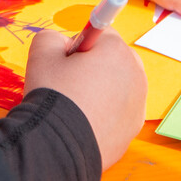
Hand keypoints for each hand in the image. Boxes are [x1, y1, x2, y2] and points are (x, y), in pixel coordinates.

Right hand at [24, 29, 145, 170]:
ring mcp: (138, 104)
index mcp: (117, 51)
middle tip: (69, 84)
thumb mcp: (41, 51)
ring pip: (118, 87)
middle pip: (114, 60)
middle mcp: (135, 75)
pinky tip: (83, 122)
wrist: (58, 146)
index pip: (100, 34)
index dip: (78, 46)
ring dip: (101, 91)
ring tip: (75, 106)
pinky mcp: (133, 129)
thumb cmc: (53, 96)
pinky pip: (118, 112)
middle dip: (95, 67)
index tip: (65, 63)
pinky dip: (104, 114)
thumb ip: (54, 37)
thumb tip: (63, 44)